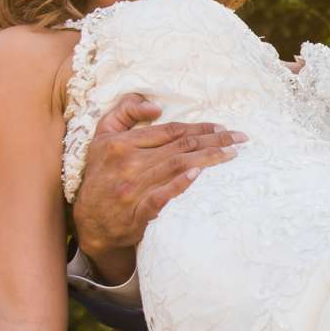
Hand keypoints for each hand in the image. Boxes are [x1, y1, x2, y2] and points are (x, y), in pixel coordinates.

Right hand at [70, 94, 244, 283]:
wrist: (90, 222)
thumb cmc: (100, 175)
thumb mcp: (102, 136)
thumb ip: (124, 112)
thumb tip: (156, 108)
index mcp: (121, 144)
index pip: (169, 131)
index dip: (198, 127)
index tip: (221, 127)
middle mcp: (128, 164)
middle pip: (179, 147)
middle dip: (213, 141)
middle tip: (240, 138)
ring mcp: (133, 189)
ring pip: (176, 166)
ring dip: (208, 158)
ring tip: (233, 154)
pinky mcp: (137, 212)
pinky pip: (161, 196)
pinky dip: (179, 184)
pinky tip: (199, 173)